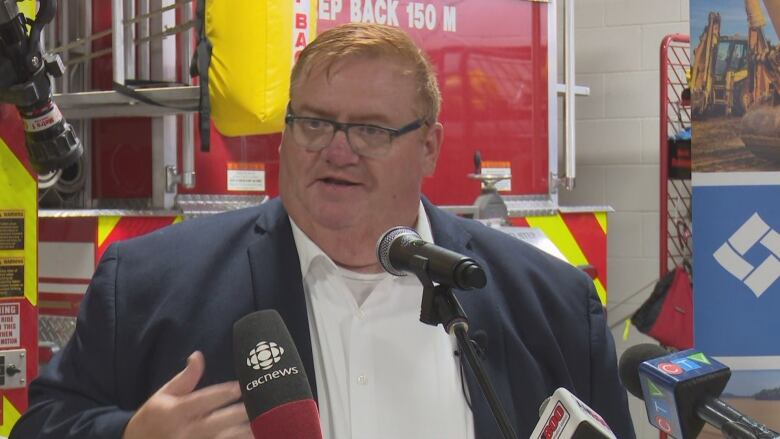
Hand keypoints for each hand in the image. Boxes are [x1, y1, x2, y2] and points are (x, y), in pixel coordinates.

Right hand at [123, 351, 251, 438]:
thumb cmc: (153, 418)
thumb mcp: (163, 395)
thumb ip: (185, 378)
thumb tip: (198, 356)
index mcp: (175, 412)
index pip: (204, 401)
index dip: (225, 393)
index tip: (241, 387)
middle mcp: (185, 432)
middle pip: (219, 423)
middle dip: (240, 413)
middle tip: (260, 404)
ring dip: (243, 432)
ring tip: (262, 422)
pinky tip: (252, 436)